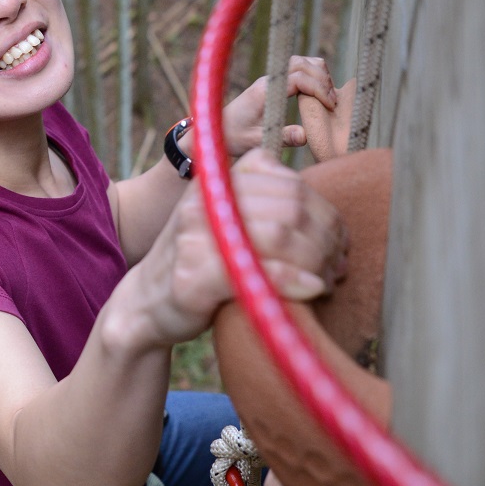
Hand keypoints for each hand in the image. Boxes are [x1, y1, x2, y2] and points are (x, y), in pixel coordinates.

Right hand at [137, 148, 348, 346]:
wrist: (145, 304)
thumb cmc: (201, 267)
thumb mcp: (228, 222)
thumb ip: (265, 205)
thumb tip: (326, 213)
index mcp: (220, 181)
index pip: (292, 184)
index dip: (327, 213)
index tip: (339, 242)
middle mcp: (207, 199)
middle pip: (292, 207)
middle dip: (327, 237)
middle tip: (339, 264)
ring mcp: (198, 234)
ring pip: (281, 234)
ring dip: (318, 258)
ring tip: (329, 278)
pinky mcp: (195, 274)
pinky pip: (261, 269)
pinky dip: (296, 280)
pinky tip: (313, 289)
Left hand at [221, 56, 337, 155]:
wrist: (215, 130)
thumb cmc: (233, 136)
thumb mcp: (257, 141)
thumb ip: (282, 137)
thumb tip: (306, 136)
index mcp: (264, 90)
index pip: (298, 78)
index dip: (318, 88)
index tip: (331, 105)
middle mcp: (269, 79)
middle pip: (302, 63)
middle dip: (323, 79)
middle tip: (334, 102)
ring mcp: (271, 78)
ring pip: (301, 62)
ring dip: (319, 74)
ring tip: (329, 97)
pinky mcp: (274, 82)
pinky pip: (297, 69)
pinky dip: (312, 75)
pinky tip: (319, 93)